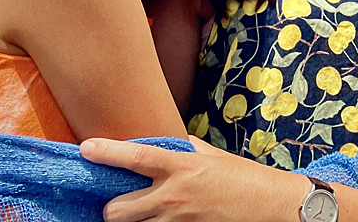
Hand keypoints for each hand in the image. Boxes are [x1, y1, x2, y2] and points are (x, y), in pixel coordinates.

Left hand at [80, 137, 301, 221]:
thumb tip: (167, 143)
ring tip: (144, 213)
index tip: (87, 147)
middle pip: (117, 211)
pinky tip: (162, 219)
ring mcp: (177, 220)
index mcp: (183, 166)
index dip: (108, 152)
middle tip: (121, 203)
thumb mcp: (213, 157)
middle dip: (113, 209)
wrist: (270, 205)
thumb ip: (186, 150)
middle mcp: (174, 195)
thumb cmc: (244, 178)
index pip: (136, 158)